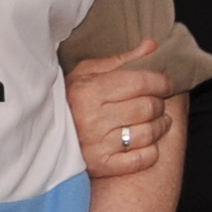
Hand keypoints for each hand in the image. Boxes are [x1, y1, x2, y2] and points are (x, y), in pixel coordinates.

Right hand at [67, 39, 178, 182]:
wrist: (45, 135)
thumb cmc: (71, 100)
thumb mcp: (87, 74)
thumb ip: (121, 60)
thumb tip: (152, 45)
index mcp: (88, 92)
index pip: (139, 83)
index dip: (160, 81)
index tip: (166, 83)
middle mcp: (92, 120)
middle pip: (148, 108)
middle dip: (159, 103)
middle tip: (157, 103)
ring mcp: (98, 146)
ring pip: (149, 133)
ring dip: (160, 126)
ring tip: (157, 121)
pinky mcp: (103, 166)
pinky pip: (143, 158)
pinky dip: (151, 151)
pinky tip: (145, 143)